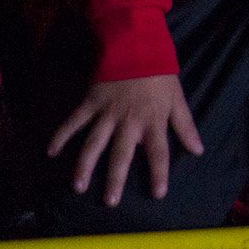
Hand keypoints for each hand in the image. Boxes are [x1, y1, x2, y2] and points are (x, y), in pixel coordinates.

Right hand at [48, 75, 202, 205]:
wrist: (137, 46)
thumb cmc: (160, 76)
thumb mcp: (177, 99)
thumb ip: (185, 126)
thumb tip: (198, 150)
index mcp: (153, 120)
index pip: (158, 151)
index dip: (159, 172)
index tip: (158, 193)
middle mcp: (129, 120)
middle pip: (122, 153)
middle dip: (115, 178)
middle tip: (110, 201)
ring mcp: (107, 112)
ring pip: (94, 142)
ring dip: (85, 165)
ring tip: (78, 187)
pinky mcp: (91, 102)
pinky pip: (74, 121)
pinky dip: (61, 135)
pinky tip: (51, 151)